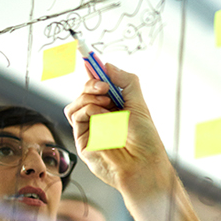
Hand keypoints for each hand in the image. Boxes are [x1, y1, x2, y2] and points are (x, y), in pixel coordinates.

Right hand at [64, 63, 167, 190]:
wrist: (143, 163)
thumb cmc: (145, 139)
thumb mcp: (139, 103)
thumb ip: (125, 81)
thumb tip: (106, 65)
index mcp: (115, 107)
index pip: (98, 85)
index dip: (93, 71)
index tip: (88, 56)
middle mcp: (101, 116)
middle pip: (84, 92)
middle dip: (92, 83)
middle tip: (105, 87)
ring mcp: (91, 128)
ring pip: (75, 103)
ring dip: (89, 97)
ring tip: (107, 103)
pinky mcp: (83, 139)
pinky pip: (76, 116)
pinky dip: (89, 110)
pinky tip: (103, 116)